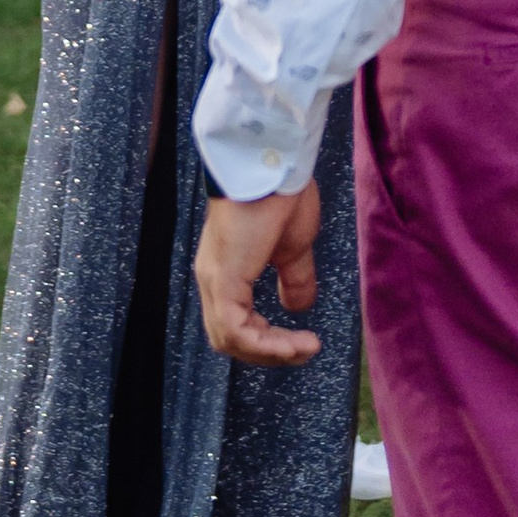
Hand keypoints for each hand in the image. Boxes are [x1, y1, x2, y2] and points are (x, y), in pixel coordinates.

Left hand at [193, 185, 323, 364]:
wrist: (273, 163)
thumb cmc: (280, 194)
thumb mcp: (292, 248)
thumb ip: (292, 279)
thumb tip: (296, 308)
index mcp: (226, 270)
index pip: (235, 325)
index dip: (266, 342)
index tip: (301, 342)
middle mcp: (212, 277)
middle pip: (228, 339)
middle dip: (268, 353)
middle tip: (304, 350)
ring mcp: (214, 277)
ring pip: (230, 339)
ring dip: (271, 352)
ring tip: (305, 347)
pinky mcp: (224, 277)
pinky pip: (236, 329)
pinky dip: (266, 344)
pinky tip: (295, 343)